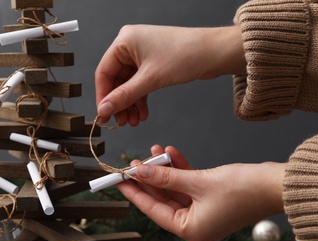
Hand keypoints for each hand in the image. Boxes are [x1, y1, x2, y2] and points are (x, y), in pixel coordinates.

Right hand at [95, 25, 244, 125]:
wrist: (214, 53)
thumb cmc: (185, 55)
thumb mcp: (150, 79)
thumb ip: (124, 96)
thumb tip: (104, 110)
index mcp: (124, 41)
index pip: (104, 72)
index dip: (103, 97)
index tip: (104, 115)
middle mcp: (131, 46)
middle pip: (116, 80)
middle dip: (119, 103)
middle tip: (120, 122)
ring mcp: (142, 55)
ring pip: (128, 85)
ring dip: (130, 104)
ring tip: (133, 122)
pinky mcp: (153, 64)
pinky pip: (140, 84)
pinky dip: (140, 99)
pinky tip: (142, 114)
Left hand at [116, 145, 284, 240]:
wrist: (276, 184)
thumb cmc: (244, 190)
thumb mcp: (198, 182)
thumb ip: (166, 177)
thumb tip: (140, 172)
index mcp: (191, 230)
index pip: (153, 210)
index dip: (134, 193)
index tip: (119, 180)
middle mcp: (195, 223)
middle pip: (162, 198)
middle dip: (148, 178)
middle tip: (133, 163)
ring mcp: (203, 210)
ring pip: (175, 188)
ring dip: (164, 170)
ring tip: (152, 151)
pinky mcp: (210, 197)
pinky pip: (188, 183)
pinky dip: (179, 169)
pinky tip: (170, 153)